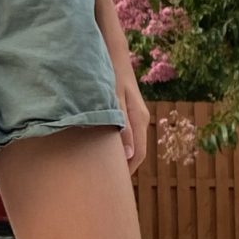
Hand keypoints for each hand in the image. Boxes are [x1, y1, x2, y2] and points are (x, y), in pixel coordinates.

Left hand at [111, 54, 148, 173]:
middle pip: (134, 151)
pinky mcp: (126, 110)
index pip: (137, 155)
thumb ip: (121, 125)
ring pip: (129, 142)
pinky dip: (114, 144)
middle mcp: (140, 119)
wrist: (112, 51)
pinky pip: (123, 133)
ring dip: (117, 156)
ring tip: (100, 169)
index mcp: (139, 119)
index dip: (126, 172)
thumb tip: (128, 155)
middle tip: (103, 183)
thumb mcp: (113, 99)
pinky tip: (99, 147)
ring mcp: (134, 114)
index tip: (112, 187)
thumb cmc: (110, 73)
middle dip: (121, 167)